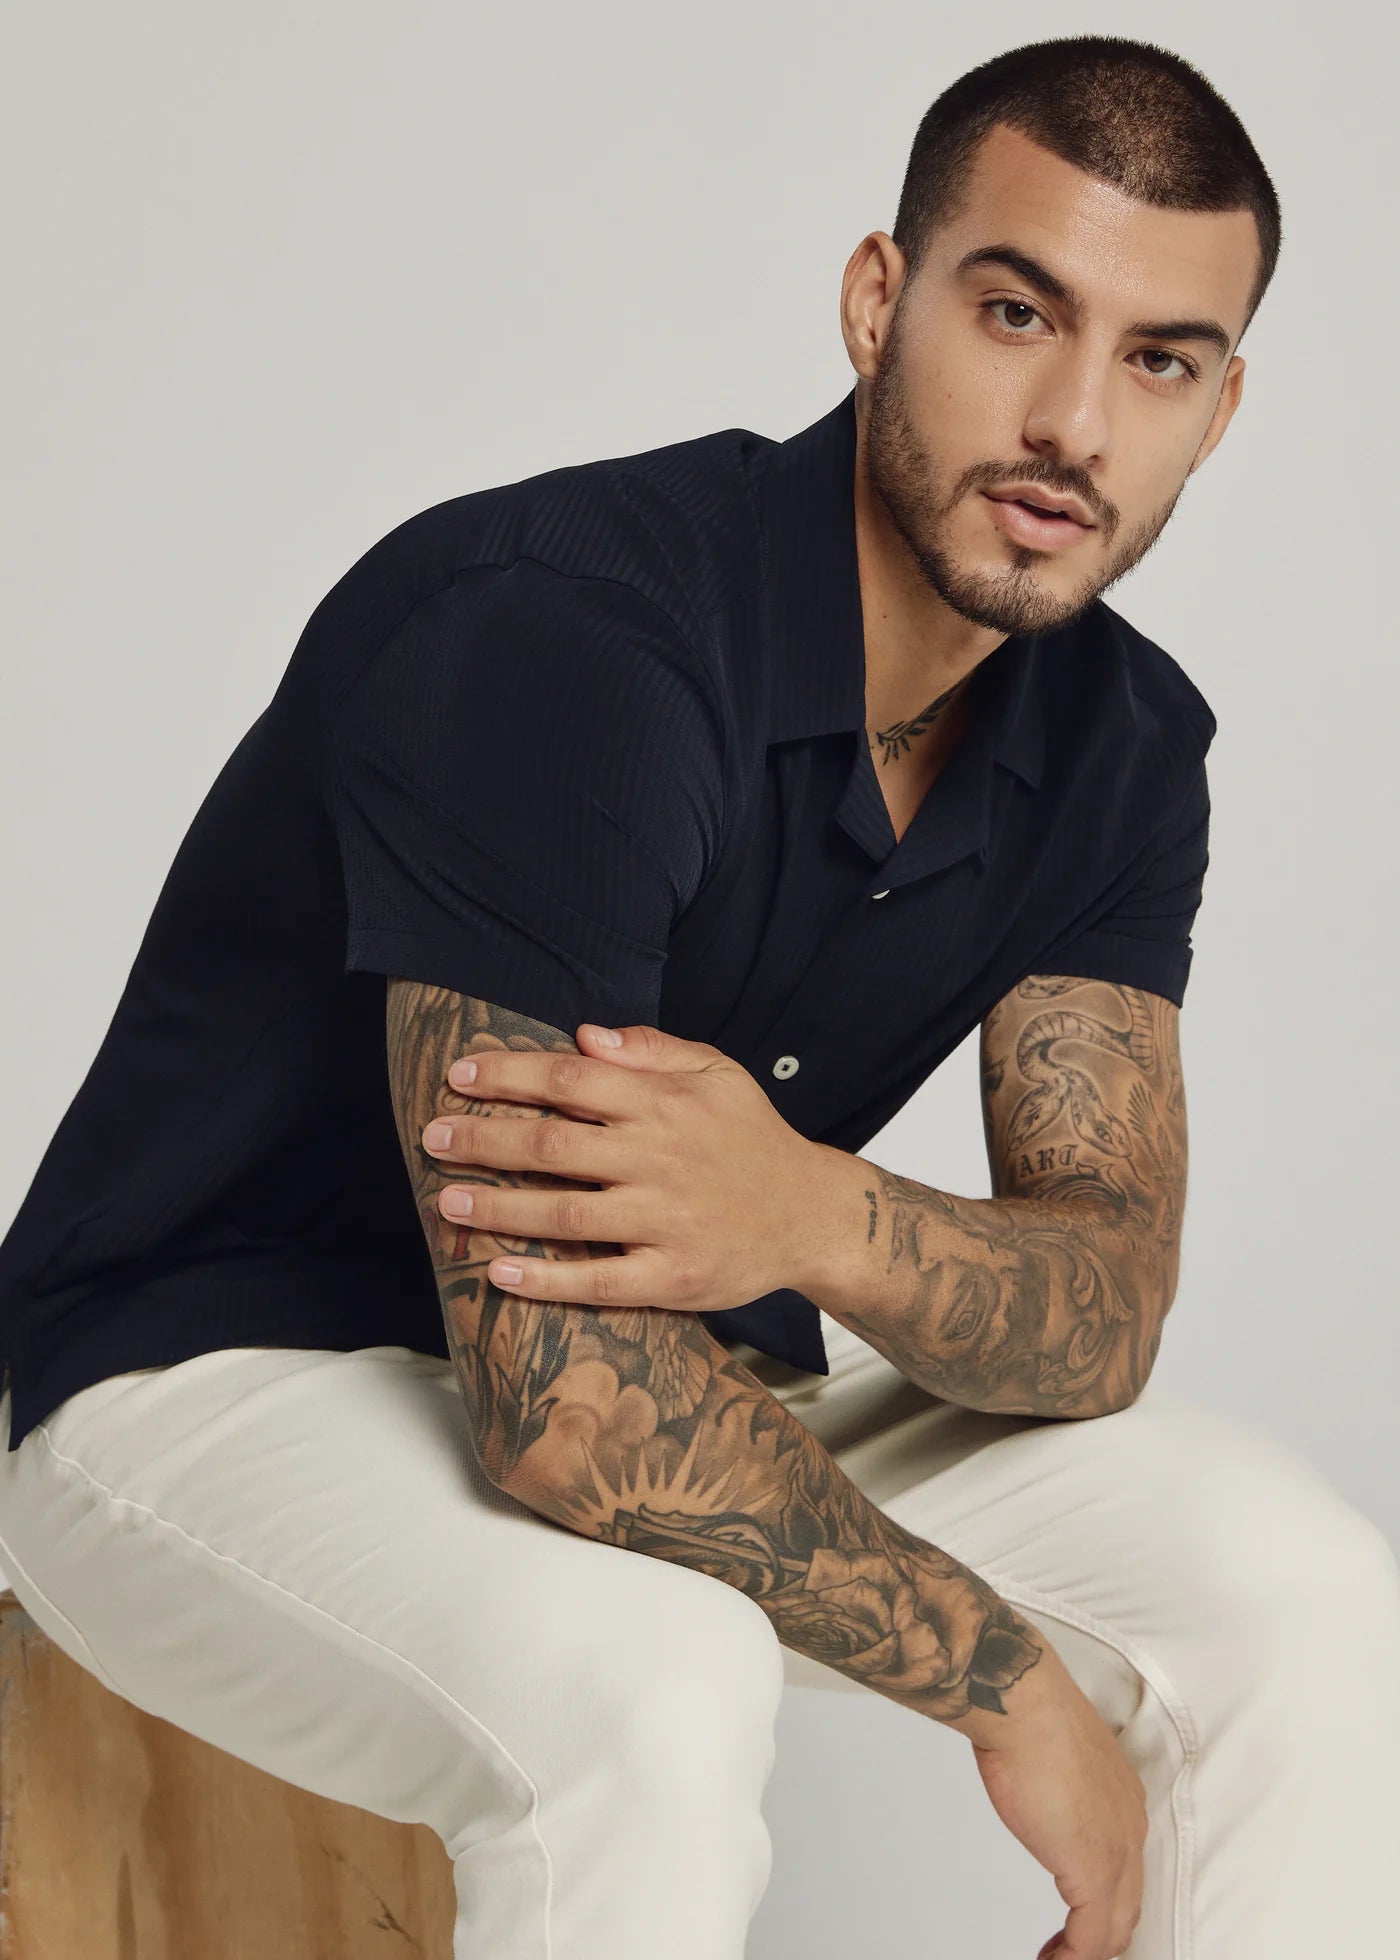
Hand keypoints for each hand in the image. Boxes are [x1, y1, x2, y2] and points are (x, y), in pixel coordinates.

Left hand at [420, 1021, 831, 1311]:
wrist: (811, 1215)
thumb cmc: (752, 1139)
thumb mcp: (718, 1073)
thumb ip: (652, 1050)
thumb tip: (583, 1035)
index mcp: (666, 1102)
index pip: (571, 1079)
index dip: (508, 1075)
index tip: (460, 1076)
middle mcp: (661, 1158)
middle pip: (552, 1144)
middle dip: (483, 1138)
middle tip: (432, 1136)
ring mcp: (665, 1221)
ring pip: (562, 1213)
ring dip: (497, 1207)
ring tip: (446, 1200)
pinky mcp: (671, 1277)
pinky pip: (597, 1281)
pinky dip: (545, 1279)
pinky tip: (500, 1273)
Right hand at [974, 1641, 1146, 1959]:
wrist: (1025, 1707)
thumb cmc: (1030, 1716)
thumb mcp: (1051, 1754)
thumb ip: (1055, 1781)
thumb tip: (1033, 1786)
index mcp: (1123, 1799)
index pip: (1126, 1869)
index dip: (1104, 1901)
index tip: (1076, 1917)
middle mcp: (1130, 1828)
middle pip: (1128, 1906)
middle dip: (1099, 1937)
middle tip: (1068, 1950)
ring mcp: (1118, 1853)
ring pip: (1116, 1929)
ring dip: (1087, 1953)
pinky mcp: (1095, 1873)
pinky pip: (1094, 1940)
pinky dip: (1075, 1959)